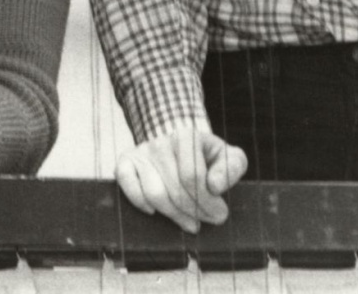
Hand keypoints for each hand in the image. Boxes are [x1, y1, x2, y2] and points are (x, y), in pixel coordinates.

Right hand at [115, 121, 248, 232]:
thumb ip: (231, 168)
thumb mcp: (228, 157)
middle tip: (208, 220)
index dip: (208, 201)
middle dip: (195, 211)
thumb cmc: (207, 155)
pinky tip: (155, 212)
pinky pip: (127, 184)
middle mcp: (160, 142)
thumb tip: (214, 186)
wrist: (180, 144)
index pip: (192, 176)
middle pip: (175, 189)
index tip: (220, 213)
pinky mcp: (126, 162)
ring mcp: (141, 152)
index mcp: (186, 136)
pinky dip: (139, 202)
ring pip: (154, 194)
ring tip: (190, 222)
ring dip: (174, 214)